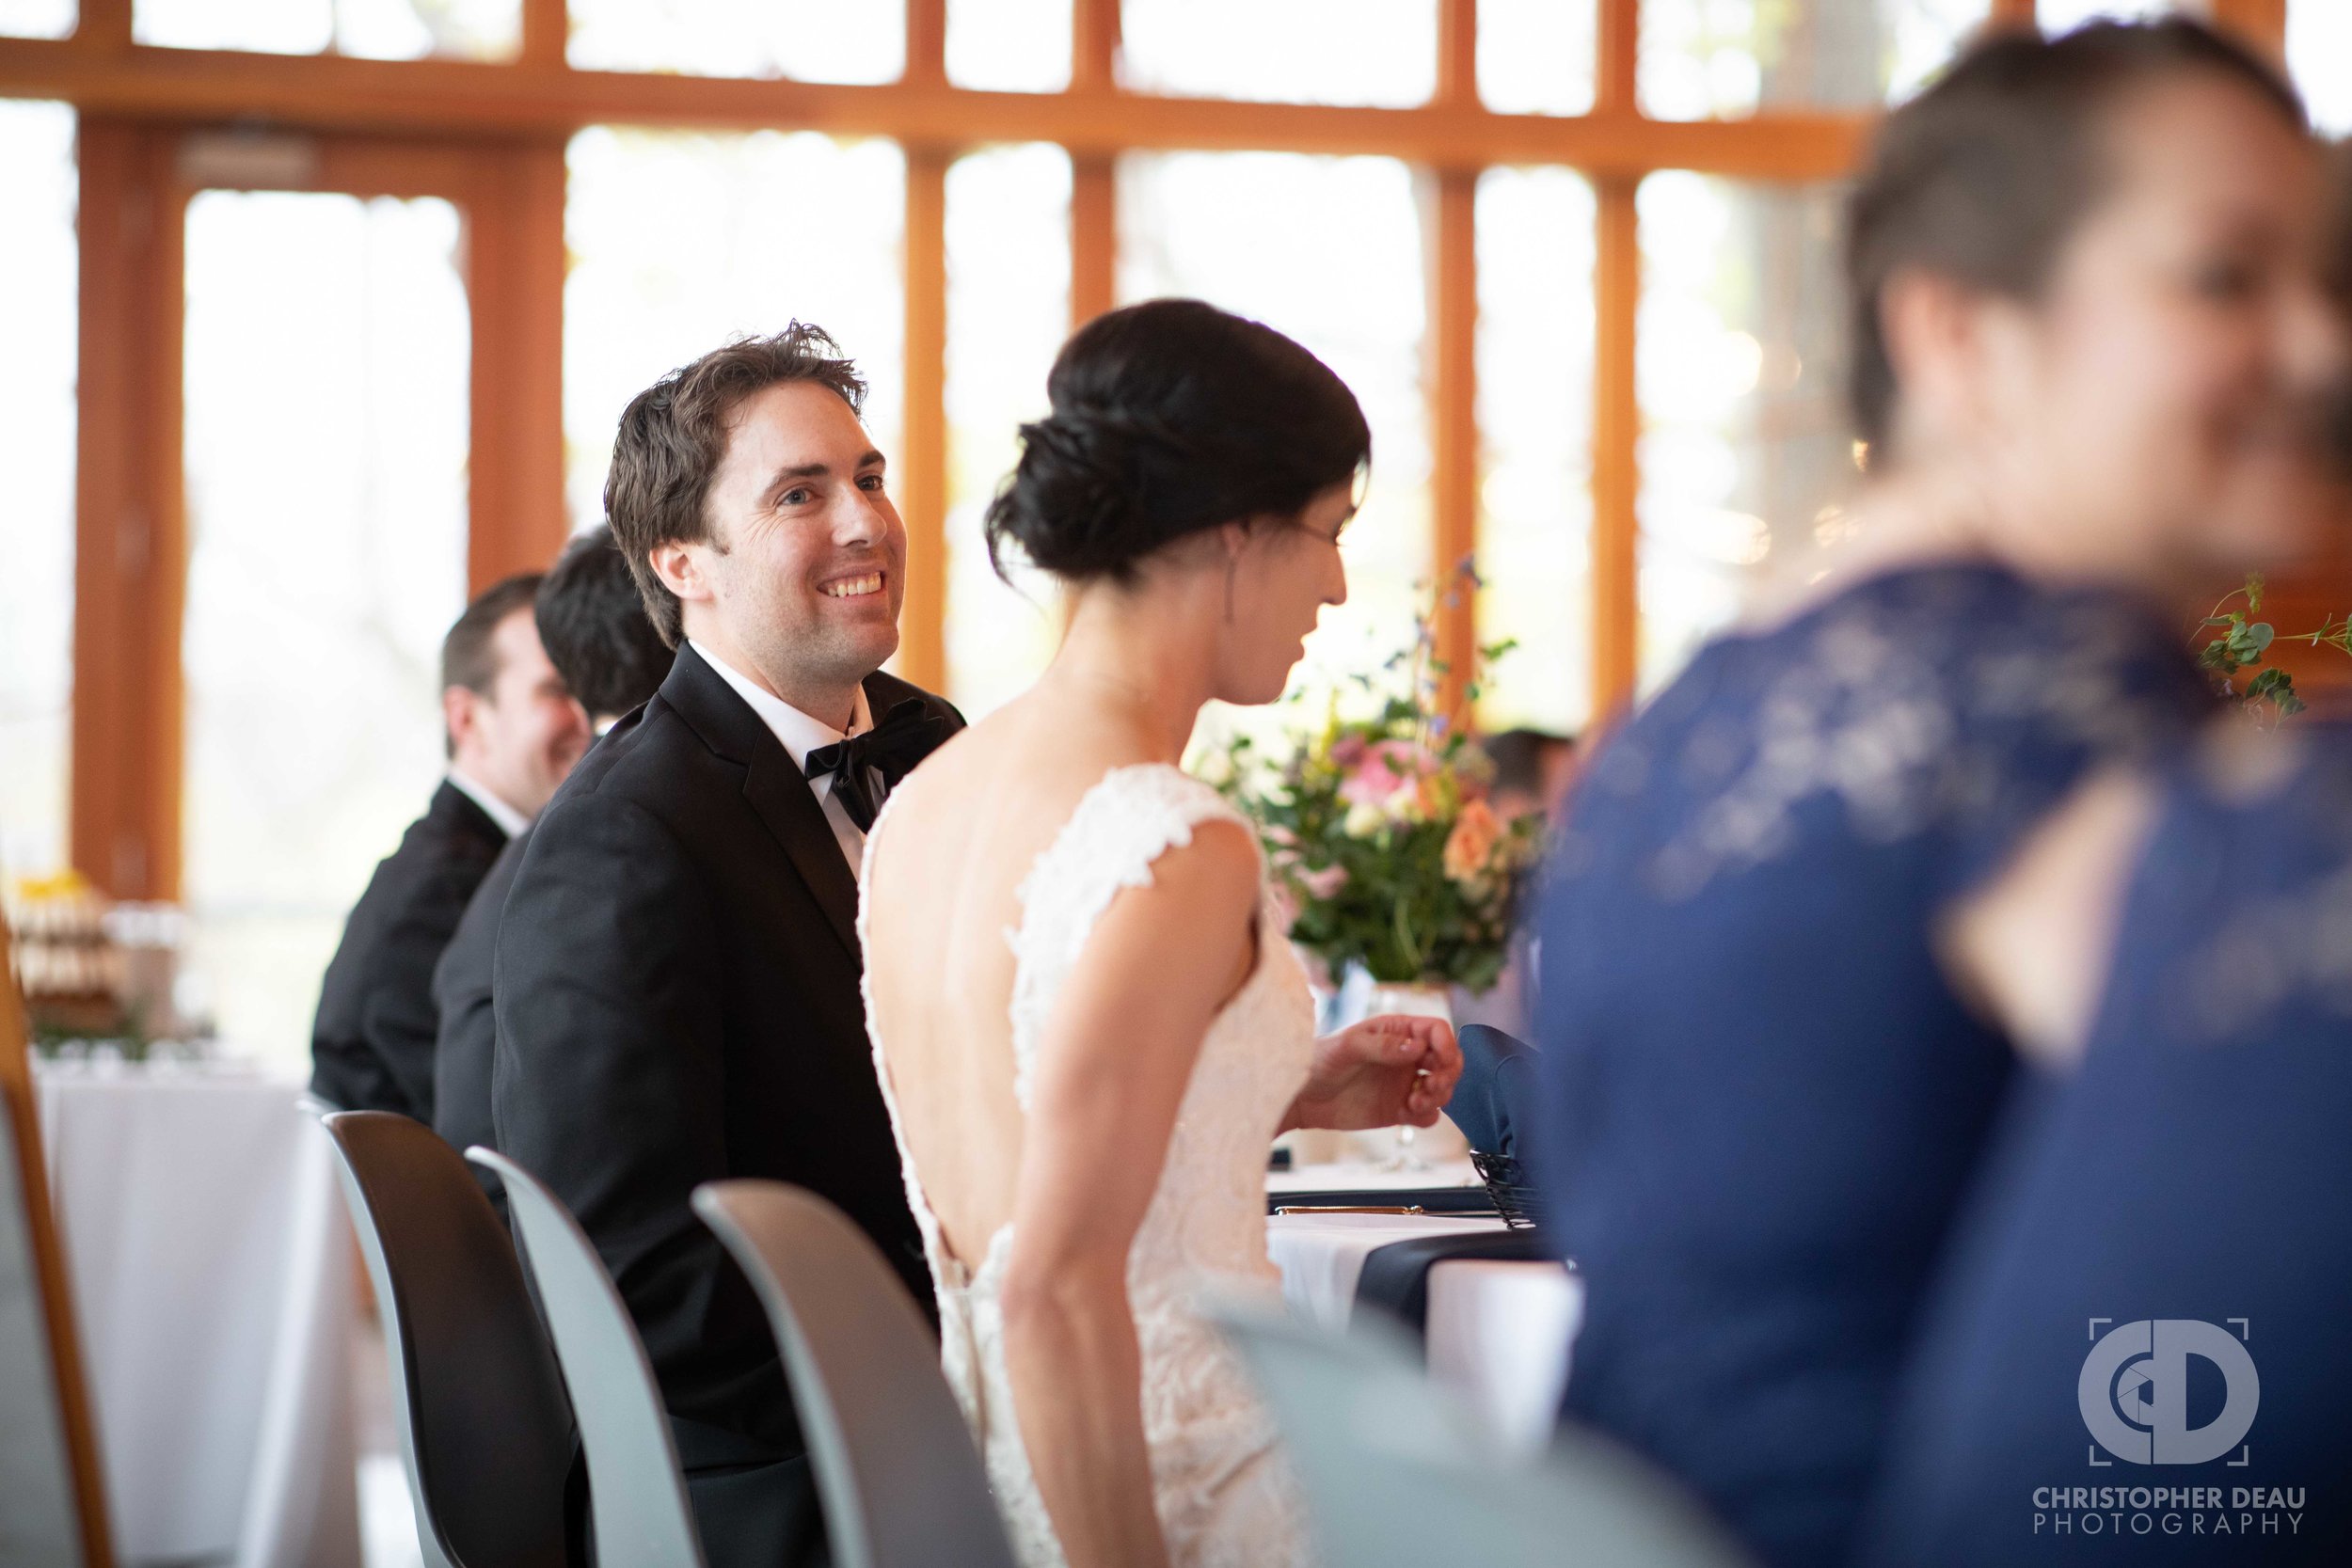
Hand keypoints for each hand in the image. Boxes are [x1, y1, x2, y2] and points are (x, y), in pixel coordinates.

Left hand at [1285, 1014, 1461, 1132]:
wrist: (1302, 1097)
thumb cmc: (1318, 1060)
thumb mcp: (1348, 1046)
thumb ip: (1382, 1045)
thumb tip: (1417, 1047)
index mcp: (1397, 1031)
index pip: (1437, 1031)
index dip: (1447, 1044)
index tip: (1441, 1061)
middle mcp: (1406, 1056)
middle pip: (1448, 1060)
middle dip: (1448, 1073)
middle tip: (1432, 1085)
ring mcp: (1404, 1083)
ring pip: (1443, 1089)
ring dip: (1439, 1096)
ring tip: (1415, 1102)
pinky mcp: (1399, 1109)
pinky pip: (1428, 1114)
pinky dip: (1428, 1115)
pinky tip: (1408, 1112)